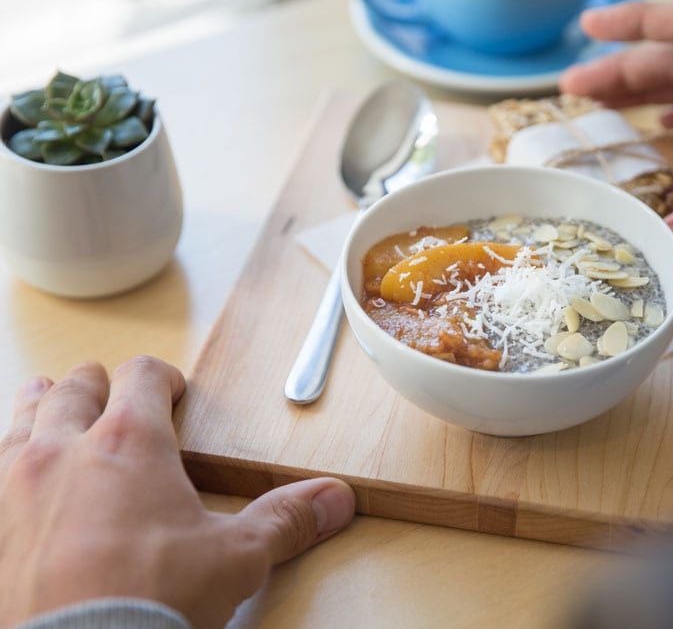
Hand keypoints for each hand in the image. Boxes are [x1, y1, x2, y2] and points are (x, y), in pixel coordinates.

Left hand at [0, 357, 354, 627]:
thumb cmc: (152, 601)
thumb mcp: (236, 558)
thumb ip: (285, 519)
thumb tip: (335, 498)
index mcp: (129, 442)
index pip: (141, 376)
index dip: (161, 377)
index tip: (172, 392)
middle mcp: (64, 451)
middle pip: (74, 388)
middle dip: (96, 385)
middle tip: (109, 393)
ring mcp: (15, 488)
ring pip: (20, 419)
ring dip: (39, 408)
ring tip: (47, 403)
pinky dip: (7, 464)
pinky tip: (16, 479)